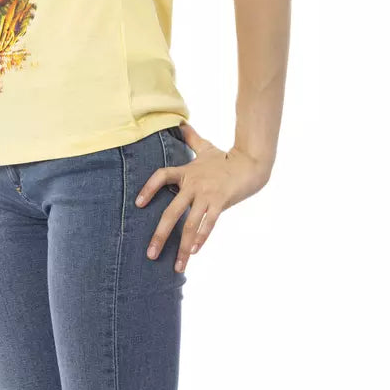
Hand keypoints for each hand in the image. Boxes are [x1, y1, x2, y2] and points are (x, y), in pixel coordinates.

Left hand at [135, 122, 269, 271]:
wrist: (250, 161)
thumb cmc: (226, 157)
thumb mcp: (206, 146)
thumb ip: (191, 137)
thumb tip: (180, 123)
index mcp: (186, 172)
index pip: (161, 176)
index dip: (149, 188)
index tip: (138, 203)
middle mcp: (193, 184)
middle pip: (171, 211)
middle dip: (160, 235)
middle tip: (150, 254)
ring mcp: (206, 194)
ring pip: (190, 224)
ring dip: (182, 247)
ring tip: (177, 266)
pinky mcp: (221, 202)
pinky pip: (208, 223)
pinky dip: (201, 238)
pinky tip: (195, 252)